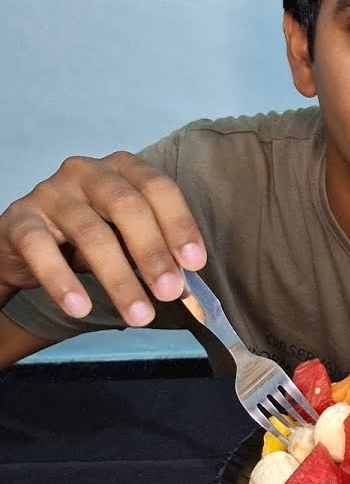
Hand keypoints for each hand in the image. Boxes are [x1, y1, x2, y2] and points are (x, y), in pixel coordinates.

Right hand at [0, 152, 206, 324]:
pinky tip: (80, 308)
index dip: (180, 224)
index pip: (159, 188)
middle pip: (128, 207)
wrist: (25, 244)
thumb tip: (184, 287)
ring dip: (118, 279)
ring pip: (91, 233)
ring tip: (138, 315)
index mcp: (123, 168)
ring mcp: (51, 192)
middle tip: (169, 292)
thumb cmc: (90, 235)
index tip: (195, 264)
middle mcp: (88, 172)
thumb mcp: (127, 238)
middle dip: (153, 253)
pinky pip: (41, 250)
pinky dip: (63, 282)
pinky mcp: (20, 219)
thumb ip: (156, 254)